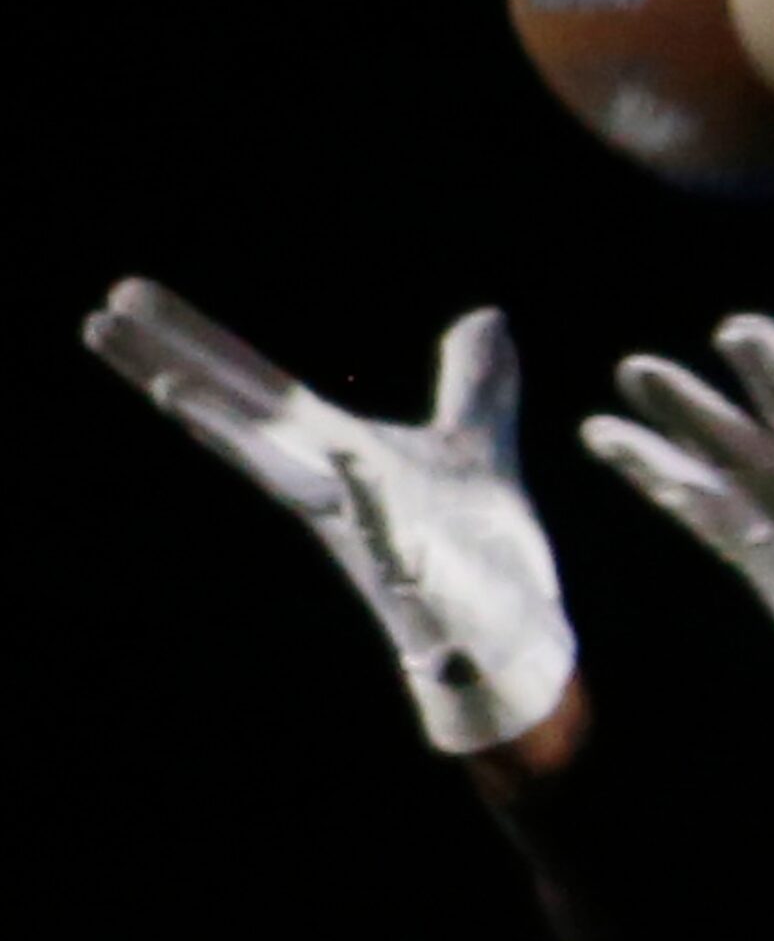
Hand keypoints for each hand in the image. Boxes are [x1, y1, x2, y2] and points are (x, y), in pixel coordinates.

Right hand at [82, 278, 575, 752]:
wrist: (508, 644)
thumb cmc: (477, 552)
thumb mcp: (479, 444)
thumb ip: (474, 382)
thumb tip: (486, 315)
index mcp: (338, 458)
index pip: (255, 391)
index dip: (192, 343)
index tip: (122, 295)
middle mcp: (336, 495)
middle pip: (245, 421)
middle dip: (174, 369)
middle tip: (99, 317)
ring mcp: (375, 537)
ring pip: (291, 481)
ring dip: (232, 435)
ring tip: (171, 385)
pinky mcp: (427, 582)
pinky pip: (395, 541)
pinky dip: (373, 503)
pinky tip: (353, 462)